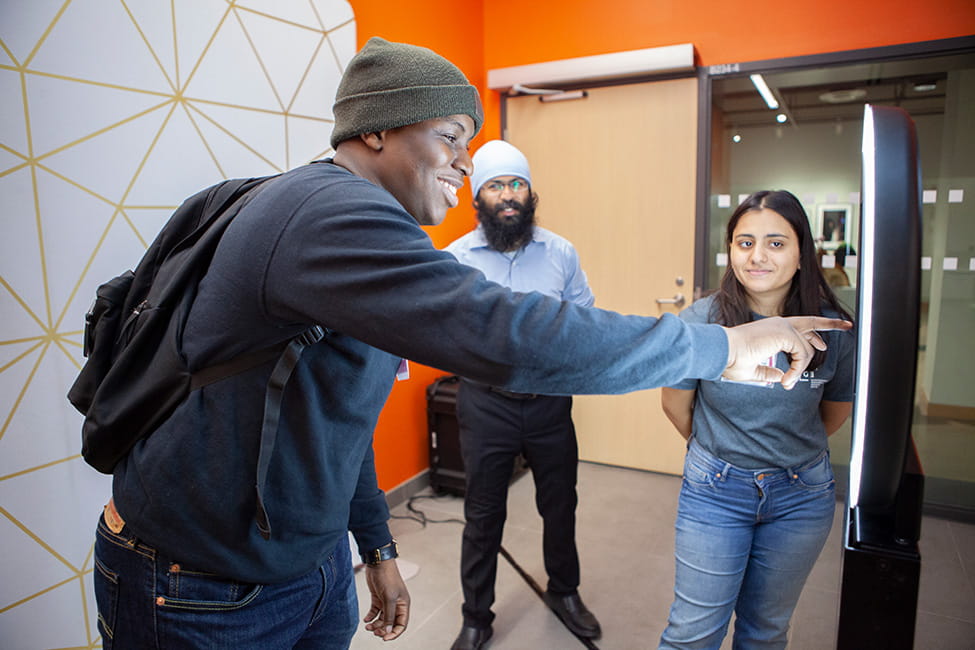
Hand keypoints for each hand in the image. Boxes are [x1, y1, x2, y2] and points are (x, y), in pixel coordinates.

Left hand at [363, 559, 410, 640]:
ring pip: (382, 619)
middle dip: (383, 629)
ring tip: (368, 627)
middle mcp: (396, 604)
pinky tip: (366, 620)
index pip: (401, 624)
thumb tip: (388, 630)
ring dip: (375, 624)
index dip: (394, 633)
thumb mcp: (389, 598)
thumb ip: (389, 615)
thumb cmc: (387, 577)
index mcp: (403, 605)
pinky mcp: (378, 597)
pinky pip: (375, 612)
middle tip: (374, 632)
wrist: (378, 563)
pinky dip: (370, 617)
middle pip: (391, 623)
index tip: (384, 638)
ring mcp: (386, 601)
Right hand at [723, 316, 851, 389]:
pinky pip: (802, 355)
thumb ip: (768, 372)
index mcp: (771, 328)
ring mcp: (783, 326)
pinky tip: (787, 379)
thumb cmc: (730, 360)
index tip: (824, 344)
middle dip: (831, 323)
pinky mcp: (785, 333)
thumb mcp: (752, 369)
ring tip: (788, 383)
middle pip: (812, 321)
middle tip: (847, 325)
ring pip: (807, 349)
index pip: (799, 327)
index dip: (813, 336)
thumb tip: (780, 377)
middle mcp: (779, 323)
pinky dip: (798, 370)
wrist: (721, 352)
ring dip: (800, 369)